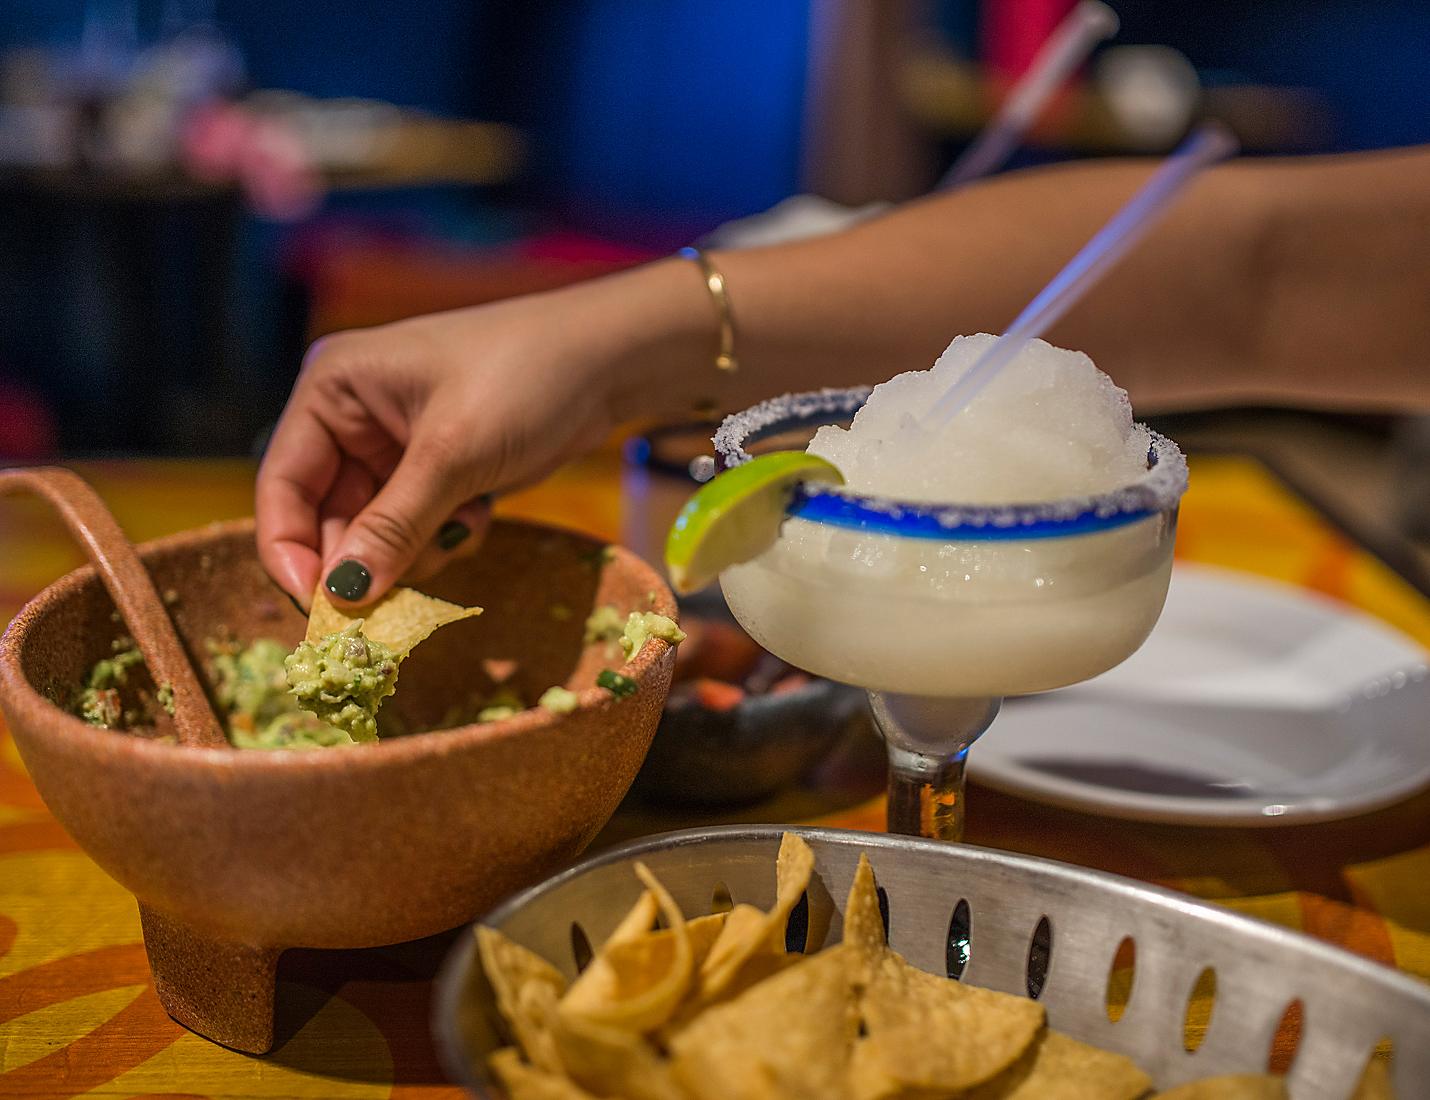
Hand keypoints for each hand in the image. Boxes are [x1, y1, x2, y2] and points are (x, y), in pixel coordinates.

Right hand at [257, 263, 706, 607]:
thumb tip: (341, 598)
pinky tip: (482, 512)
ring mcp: (394, 446)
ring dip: (416, 549)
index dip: (291, 554)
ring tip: (465, 523)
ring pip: (375, 534)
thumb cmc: (525, 380)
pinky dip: (445, 536)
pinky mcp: (436, 470)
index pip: (282, 486)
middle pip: (326, 518)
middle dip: (367, 560)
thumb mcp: (454, 455)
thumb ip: (392, 527)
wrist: (609, 360)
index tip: (320, 613)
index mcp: (332, 390)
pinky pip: (416, 528)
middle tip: (398, 606)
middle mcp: (351, 417)